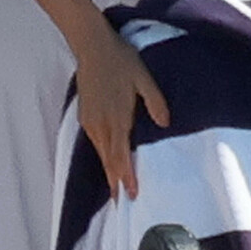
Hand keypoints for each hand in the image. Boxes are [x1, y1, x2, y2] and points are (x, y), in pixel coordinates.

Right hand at [75, 24, 169, 199]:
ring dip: (108, 171)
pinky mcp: (85, 115)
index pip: (121, 156)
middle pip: (108, 160)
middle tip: (121, 202)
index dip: (126, 177)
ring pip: (100, 153)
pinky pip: (95, 142)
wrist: (92, 47)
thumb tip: (165, 124)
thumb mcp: (144, 79)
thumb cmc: (121, 61)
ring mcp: (90, 121)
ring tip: (115, 188)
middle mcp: (101, 124)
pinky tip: (108, 160)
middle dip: (115, 182)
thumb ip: (155, 102)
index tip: (131, 195)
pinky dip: (102, 155)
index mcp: (117, 118)